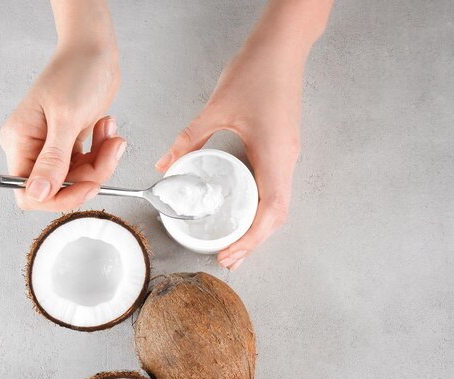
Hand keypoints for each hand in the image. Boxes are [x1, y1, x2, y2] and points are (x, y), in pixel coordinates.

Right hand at [0, 43, 123, 210]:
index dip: (58, 198)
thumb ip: (53, 160)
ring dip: (101, 162)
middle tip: (108, 153)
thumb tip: (37, 193)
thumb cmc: (76, 72)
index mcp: (19, 141)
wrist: (93, 51)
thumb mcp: (66, 118)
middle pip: (58, 188)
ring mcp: (51, 147)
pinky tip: (106, 130)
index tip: (86, 187)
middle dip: (89, 175)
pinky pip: (87, 165)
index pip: (28, 192)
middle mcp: (31, 147)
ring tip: (110, 135)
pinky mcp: (69, 144)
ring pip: (77, 178)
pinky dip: (101, 153)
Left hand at [156, 0, 330, 269]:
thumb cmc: (257, 71)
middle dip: (254, 241)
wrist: (284, 45)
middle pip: (277, 216)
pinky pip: (276, 187)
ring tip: (235, 243)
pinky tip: (243, 211)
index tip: (230, 253)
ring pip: (279, 204)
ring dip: (258, 227)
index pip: (270, 212)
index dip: (251, 239)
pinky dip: (260, 208)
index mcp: (275, 155)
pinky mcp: (284, 147)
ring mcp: (288, 154)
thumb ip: (189, 139)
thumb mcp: (216, 108)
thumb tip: (165, 165)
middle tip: (229, 257)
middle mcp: (287, 160)